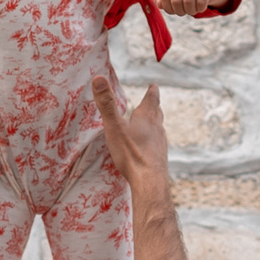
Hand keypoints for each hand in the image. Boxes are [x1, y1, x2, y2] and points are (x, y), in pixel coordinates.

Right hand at [89, 76, 170, 198]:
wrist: (150, 182)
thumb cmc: (131, 153)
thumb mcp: (114, 126)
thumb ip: (106, 103)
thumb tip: (98, 77)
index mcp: (147, 117)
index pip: (151, 99)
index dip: (152, 91)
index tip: (154, 85)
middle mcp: (157, 128)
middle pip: (157, 113)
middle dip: (154, 105)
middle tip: (154, 100)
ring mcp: (160, 144)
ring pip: (159, 128)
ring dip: (155, 122)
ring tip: (152, 121)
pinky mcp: (159, 158)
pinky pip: (157, 144)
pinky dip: (153, 139)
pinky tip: (148, 146)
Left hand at [155, 0, 228, 15]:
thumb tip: (158, 4)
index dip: (168, 9)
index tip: (174, 11)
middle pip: (176, 0)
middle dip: (179, 11)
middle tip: (184, 12)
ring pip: (188, 1)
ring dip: (190, 11)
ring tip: (192, 10)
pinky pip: (201, 2)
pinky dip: (200, 9)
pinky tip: (201, 8)